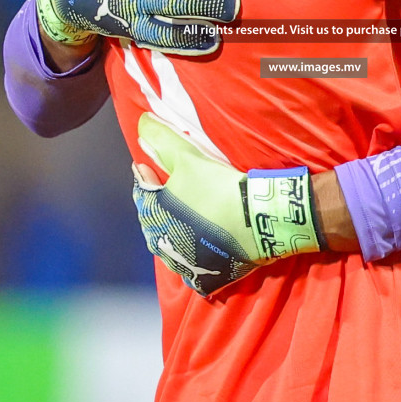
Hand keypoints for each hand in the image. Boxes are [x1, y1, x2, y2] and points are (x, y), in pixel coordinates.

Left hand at [132, 113, 321, 296]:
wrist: (259, 219)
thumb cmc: (218, 187)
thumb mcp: (188, 157)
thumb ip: (162, 140)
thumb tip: (141, 124)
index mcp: (153, 215)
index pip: (140, 192)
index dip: (144, 176)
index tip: (145, 166)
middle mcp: (162, 244)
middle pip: (152, 220)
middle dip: (155, 204)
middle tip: (164, 190)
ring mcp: (183, 264)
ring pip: (170, 245)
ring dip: (172, 229)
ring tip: (181, 216)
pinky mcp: (205, 277)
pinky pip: (191, 267)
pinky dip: (190, 255)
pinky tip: (197, 245)